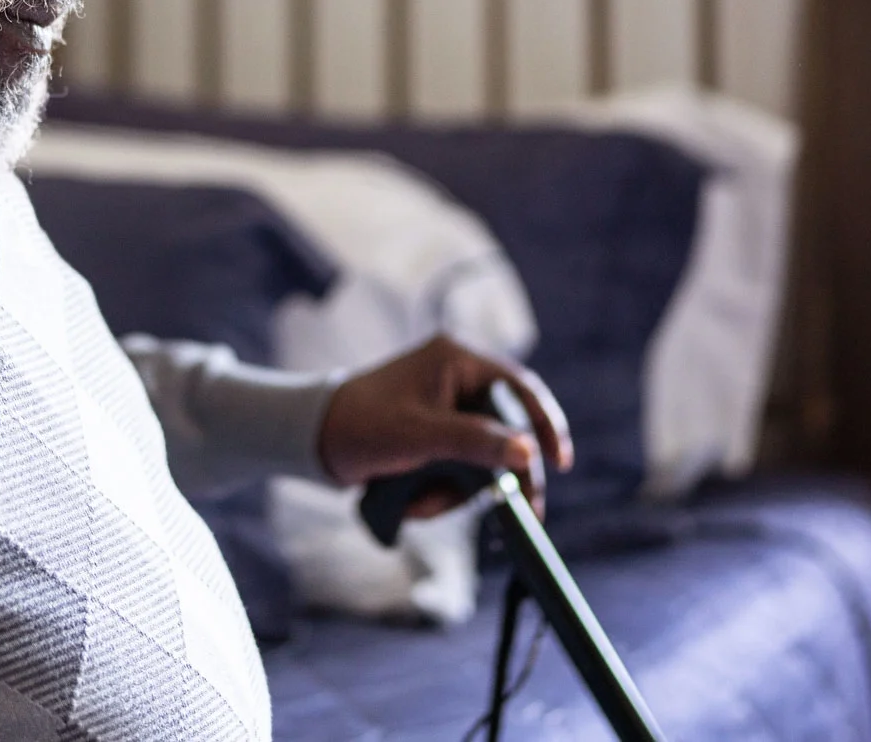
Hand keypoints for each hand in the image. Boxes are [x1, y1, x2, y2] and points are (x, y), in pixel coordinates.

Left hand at [316, 334, 572, 519]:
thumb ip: (476, 442)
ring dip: (460, 490)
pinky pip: (459, 468)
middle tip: (522, 510)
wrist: (312, 442)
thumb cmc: (361, 425)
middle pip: (506, 430)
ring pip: (482, 457)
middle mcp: (457, 378)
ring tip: (423, 503)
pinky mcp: (433, 435)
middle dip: (498, 474)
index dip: (545, 425)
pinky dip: (443, 490)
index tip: (559, 462)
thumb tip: (527, 453)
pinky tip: (415, 501)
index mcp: (457, 359)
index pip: (520, 389)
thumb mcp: (421, 435)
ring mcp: (445, 408)